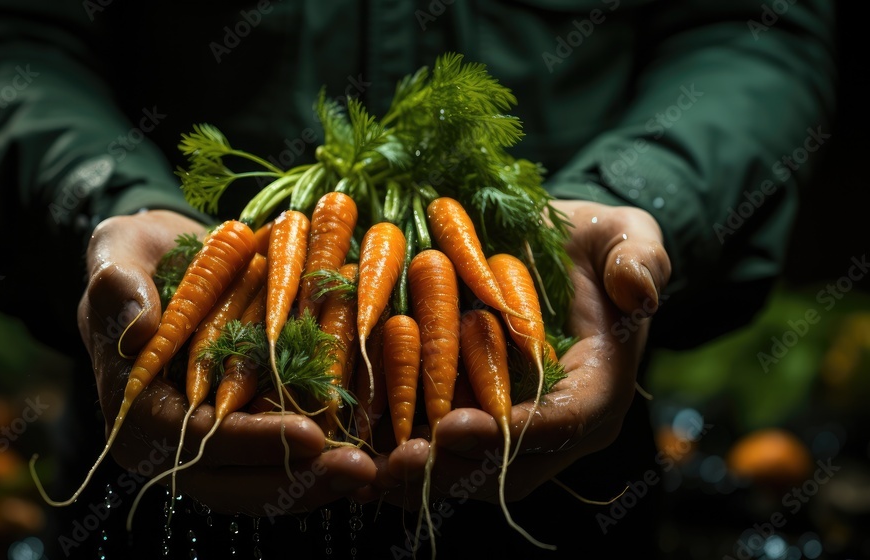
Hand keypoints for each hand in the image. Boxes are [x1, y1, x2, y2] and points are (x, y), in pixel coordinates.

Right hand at [77, 210, 375, 515]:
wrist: (163, 261)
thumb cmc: (135, 257)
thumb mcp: (116, 254)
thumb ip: (117, 287)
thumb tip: (137, 329)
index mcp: (135, 409)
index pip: (192, 440)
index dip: (250, 442)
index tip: (308, 434)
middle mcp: (172, 441)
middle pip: (233, 482)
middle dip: (298, 480)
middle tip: (361, 470)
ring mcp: (213, 441)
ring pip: (264, 484)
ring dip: (319, 483)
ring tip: (375, 471)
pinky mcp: (247, 430)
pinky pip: (285, 461)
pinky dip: (324, 462)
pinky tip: (372, 455)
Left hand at [369, 200, 671, 508]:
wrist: (560, 253)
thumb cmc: (594, 243)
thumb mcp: (626, 234)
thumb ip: (639, 258)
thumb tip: (641, 291)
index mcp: (601, 388)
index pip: (562, 424)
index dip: (511, 433)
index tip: (455, 426)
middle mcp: (559, 425)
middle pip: (509, 468)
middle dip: (451, 468)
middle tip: (396, 462)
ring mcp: (516, 429)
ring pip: (471, 472)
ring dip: (418, 476)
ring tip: (368, 468)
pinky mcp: (478, 418)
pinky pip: (443, 452)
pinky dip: (401, 456)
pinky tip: (356, 453)